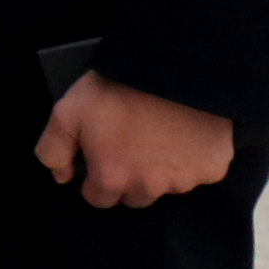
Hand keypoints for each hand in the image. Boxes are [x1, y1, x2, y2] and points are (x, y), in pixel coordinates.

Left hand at [36, 69, 234, 207]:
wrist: (176, 70)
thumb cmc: (117, 89)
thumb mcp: (66, 112)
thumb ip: (54, 150)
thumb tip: (61, 177)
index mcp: (112, 178)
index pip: (99, 198)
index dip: (97, 179)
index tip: (102, 158)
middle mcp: (149, 188)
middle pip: (135, 196)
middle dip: (130, 177)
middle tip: (131, 144)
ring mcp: (184, 180)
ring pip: (167, 186)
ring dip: (162, 170)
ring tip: (159, 134)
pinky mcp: (213, 168)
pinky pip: (200, 172)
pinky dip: (193, 158)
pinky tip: (186, 133)